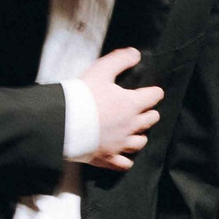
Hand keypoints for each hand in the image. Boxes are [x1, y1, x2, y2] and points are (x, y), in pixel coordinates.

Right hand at [81, 47, 162, 170]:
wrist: (63, 123)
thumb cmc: (82, 96)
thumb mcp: (101, 70)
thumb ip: (120, 60)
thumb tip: (136, 54)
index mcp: (133, 104)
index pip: (155, 96)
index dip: (153, 92)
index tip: (150, 91)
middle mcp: (131, 126)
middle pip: (151, 119)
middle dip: (149, 113)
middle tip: (140, 109)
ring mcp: (120, 144)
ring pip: (140, 142)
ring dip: (139, 135)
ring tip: (132, 131)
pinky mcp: (107, 158)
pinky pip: (124, 163)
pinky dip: (126, 159)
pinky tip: (122, 153)